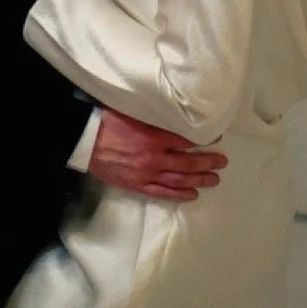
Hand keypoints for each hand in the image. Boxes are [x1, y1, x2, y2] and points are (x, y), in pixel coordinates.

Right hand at [89, 107, 224, 201]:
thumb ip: (155, 118)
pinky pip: (162, 192)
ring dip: (198, 180)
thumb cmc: (107, 122)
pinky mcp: (137, 185)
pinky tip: (191, 194)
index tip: (216, 140)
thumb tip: (174, 117)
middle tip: (222, 162)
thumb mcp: (134, 113)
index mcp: (154, 137)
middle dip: (208, 163)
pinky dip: (178, 194)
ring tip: (214, 180)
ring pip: (178, 180)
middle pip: (188, 162)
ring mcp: (146, 174)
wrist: (84, 141)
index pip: (186, 140)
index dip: (203, 141)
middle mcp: (154, 158)